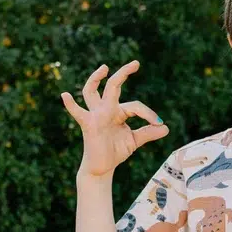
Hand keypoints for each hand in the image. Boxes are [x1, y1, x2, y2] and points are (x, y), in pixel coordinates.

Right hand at [60, 60, 168, 178]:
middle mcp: (106, 109)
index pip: (135, 106)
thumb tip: (166, 128)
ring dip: (95, 78)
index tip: (159, 123)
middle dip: (123, 73)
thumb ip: (148, 132)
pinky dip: (70, 105)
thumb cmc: (115, 151)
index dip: (149, 113)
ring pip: (91, 92)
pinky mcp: (88, 125)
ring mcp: (95, 115)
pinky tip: (65, 95)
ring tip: (105, 68)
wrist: (102, 168)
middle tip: (136, 63)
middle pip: (113, 86)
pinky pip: (78, 113)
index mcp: (118, 111)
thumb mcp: (134, 140)